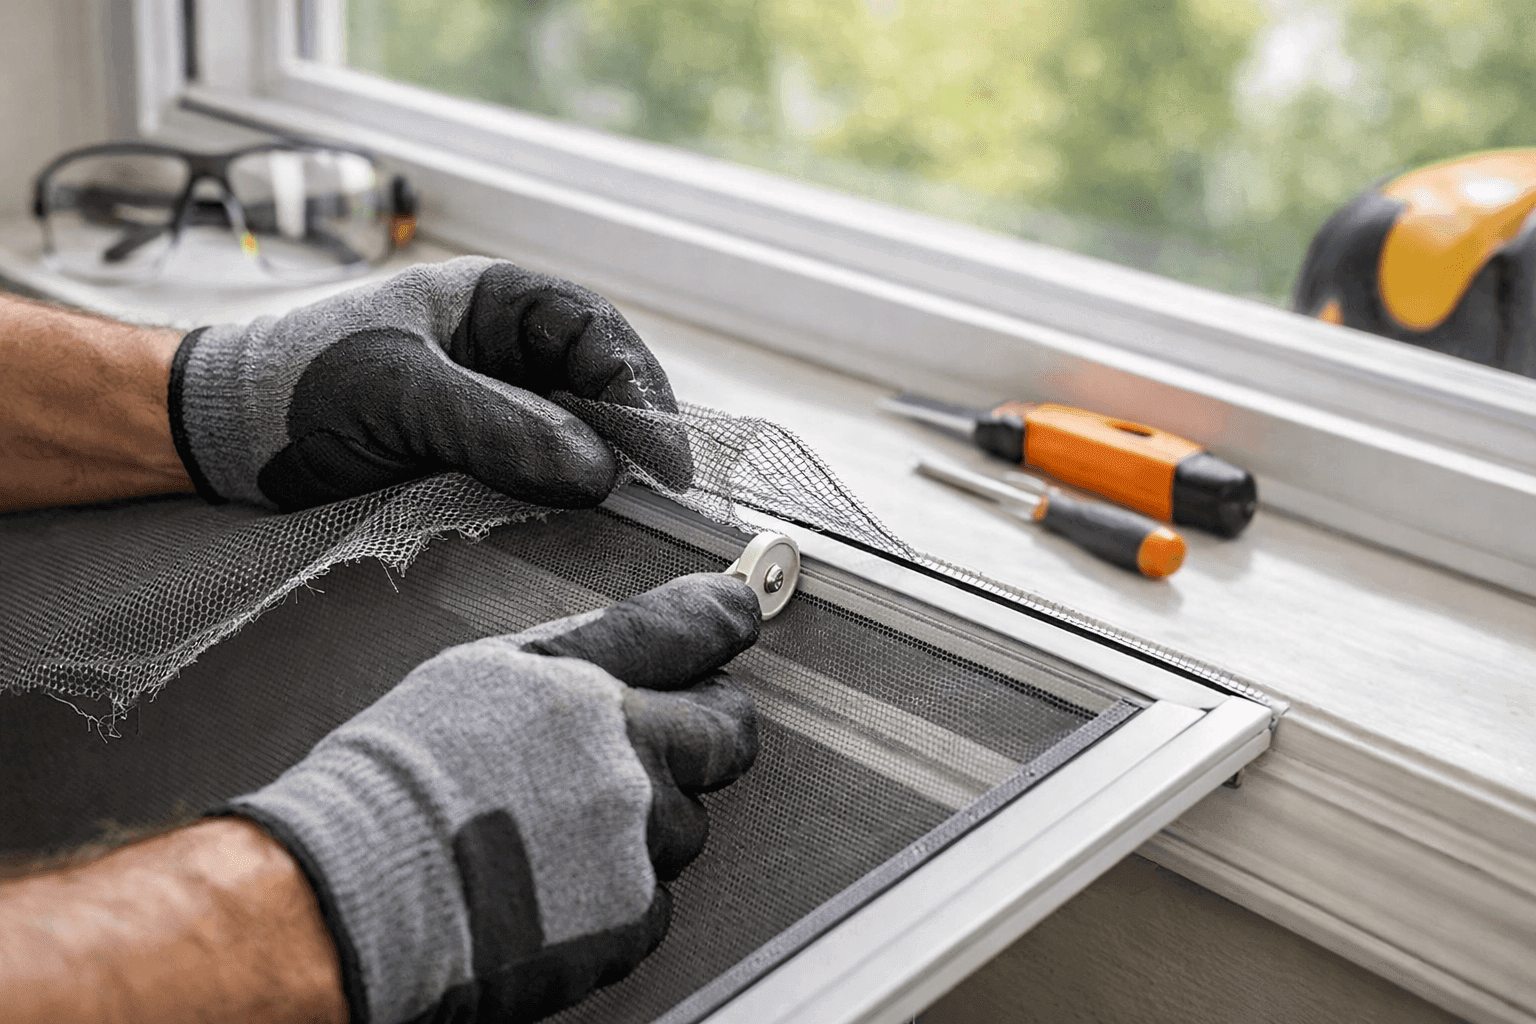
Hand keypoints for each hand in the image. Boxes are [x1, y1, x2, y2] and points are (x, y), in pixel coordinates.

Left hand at [168, 257, 686, 510]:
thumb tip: (597, 470)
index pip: (594, 330)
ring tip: (625, 508)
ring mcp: (490, 400)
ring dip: (600, 465)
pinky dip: (563, 491)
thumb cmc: (298, 386)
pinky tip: (575, 516)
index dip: (637, 387)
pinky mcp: (474, 451)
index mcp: (492, 299)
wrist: (219, 434)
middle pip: (596, 381)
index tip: (660, 456)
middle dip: (629, 430)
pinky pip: (539, 467)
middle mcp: (501, 346)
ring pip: (574, 429)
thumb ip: (499, 426)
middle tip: (657, 492)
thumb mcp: (401, 396)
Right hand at [223, 573, 761, 1023]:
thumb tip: (620, 657)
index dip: (722, 617)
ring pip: (690, 819)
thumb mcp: (474, 680)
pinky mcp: (632, 913)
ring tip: (571, 829)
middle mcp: (624, 752)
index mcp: (580, 681)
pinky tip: (562, 882)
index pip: (688, 627)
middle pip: (728, 728)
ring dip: (652, 818)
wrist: (351, 896)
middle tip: (677, 735)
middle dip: (711, 726)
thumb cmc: (390, 787)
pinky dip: (622, 890)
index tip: (735, 613)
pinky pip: (657, 893)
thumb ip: (566, 665)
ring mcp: (636, 836)